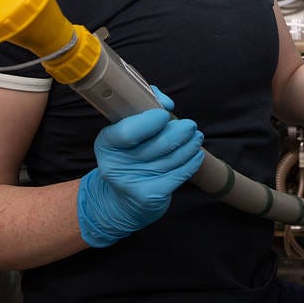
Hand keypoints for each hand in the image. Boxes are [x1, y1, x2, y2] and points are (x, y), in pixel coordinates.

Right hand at [77, 91, 203, 247]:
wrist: (122, 200)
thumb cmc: (129, 155)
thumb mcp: (125, 131)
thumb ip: (142, 107)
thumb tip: (167, 103)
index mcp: (107, 143)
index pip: (128, 132)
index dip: (150, 121)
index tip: (165, 113)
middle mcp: (115, 165)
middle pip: (157, 145)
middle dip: (179, 132)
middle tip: (190, 125)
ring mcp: (132, 183)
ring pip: (171, 159)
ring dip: (190, 145)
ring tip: (197, 137)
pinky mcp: (149, 197)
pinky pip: (178, 175)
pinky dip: (191, 162)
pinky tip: (196, 154)